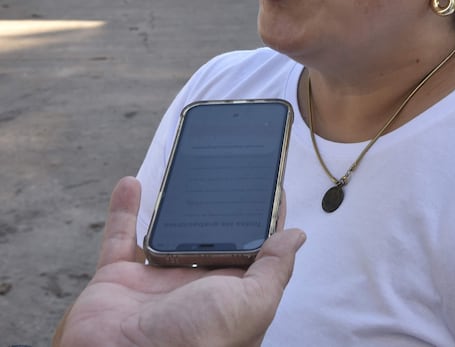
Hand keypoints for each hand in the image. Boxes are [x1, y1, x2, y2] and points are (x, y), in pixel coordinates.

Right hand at [54, 177, 305, 346]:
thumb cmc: (197, 342)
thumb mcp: (250, 305)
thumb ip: (273, 270)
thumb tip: (297, 236)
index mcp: (231, 293)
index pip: (253, 248)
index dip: (263, 218)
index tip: (269, 183)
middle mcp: (195, 286)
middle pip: (209, 235)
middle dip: (216, 204)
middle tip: (225, 165)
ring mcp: (155, 282)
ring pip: (165, 231)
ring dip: (172, 202)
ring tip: (184, 168)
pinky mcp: (118, 280)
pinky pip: (120, 238)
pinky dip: (123, 211)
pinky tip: (132, 183)